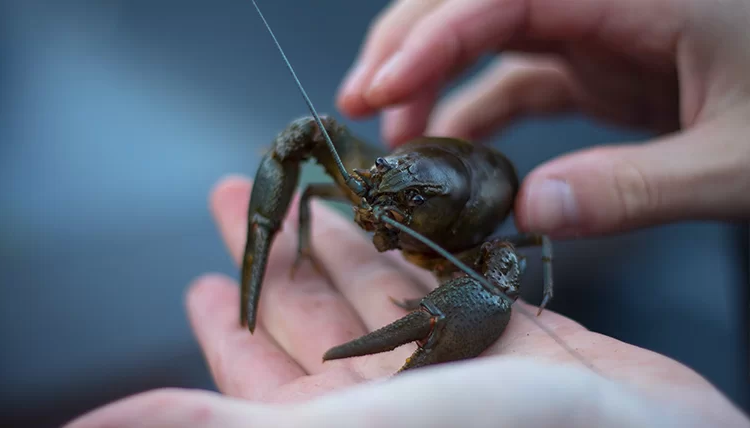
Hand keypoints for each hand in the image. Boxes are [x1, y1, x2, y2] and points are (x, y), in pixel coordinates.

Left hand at [65, 176, 747, 426]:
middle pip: (316, 322)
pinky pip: (447, 288)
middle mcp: (395, 400)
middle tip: (241, 207)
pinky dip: (417, 257)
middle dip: (279, 262)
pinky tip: (394, 227)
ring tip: (313, 203)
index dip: (231, 329)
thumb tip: (111, 423)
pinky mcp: (512, 338)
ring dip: (341, 248)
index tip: (205, 283)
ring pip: (380, 296)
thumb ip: (241, 418)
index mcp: (344, 423)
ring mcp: (455, 368)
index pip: (264, 376)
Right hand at [336, 0, 749, 237]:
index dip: (432, 36)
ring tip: (394, 138)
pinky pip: (517, 78)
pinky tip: (454, 155)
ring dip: (432, 81)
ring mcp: (595, 27)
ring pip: (485, 32)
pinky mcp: (595, 61)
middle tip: (359, 104)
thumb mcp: (739, 158)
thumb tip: (532, 211)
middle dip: (408, 45)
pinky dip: (476, 112)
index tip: (379, 91)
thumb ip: (636, 186)